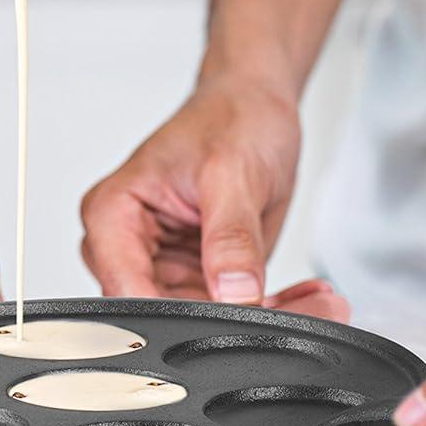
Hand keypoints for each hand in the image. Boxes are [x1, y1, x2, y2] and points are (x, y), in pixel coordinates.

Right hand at [81, 77, 336, 312]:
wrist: (253, 104)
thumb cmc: (229, 117)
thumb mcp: (234, 172)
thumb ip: (231, 236)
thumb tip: (234, 292)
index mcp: (114, 213)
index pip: (126, 290)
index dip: (177, 316)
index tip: (231, 318)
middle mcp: (130, 245)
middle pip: (166, 314)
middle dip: (230, 321)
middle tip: (292, 310)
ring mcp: (164, 263)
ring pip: (204, 321)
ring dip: (261, 318)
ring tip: (311, 299)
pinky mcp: (198, 275)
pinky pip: (229, 311)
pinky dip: (272, 310)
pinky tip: (307, 296)